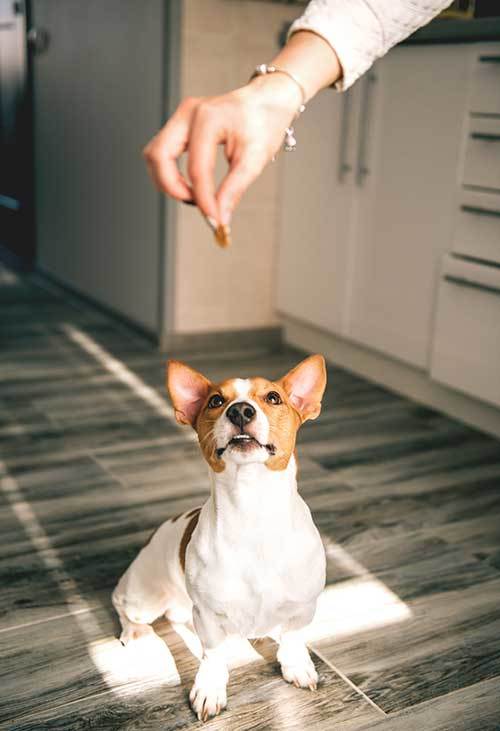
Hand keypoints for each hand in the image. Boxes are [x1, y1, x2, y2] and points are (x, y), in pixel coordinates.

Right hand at [143, 74, 301, 225]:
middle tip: (196, 204)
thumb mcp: (255, 159)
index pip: (197, 168)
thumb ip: (234, 190)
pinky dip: (170, 173)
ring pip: (154, 155)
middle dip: (172, 187)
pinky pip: (162, 152)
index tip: (214, 221)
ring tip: (195, 195)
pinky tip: (192, 185)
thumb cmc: (264, 123)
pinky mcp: (180, 124)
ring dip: (167, 181)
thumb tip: (220, 219)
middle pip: (158, 156)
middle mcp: (188, 113)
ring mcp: (181, 117)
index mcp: (208, 118)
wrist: (267, 101)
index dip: (203, 200)